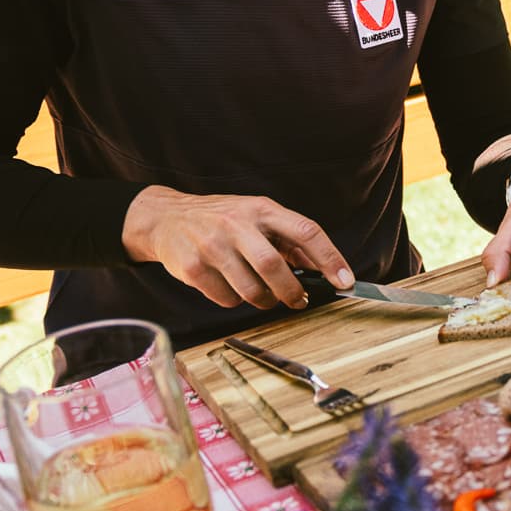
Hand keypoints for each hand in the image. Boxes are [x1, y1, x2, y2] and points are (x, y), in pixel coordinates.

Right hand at [121, 185, 352, 309]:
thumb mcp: (255, 215)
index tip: (345, 281)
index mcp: (261, 209)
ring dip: (264, 301)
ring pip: (251, 290)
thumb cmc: (220, 218)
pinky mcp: (192, 268)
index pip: (306, 231)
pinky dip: (236, 302)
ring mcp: (212, 246)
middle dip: (292, 291)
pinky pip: (226, 299)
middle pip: (275, 267)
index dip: (330, 258)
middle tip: (297, 300)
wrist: (165, 218)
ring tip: (264, 295)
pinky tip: (232, 288)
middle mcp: (236, 224)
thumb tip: (324, 267)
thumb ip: (288, 238)